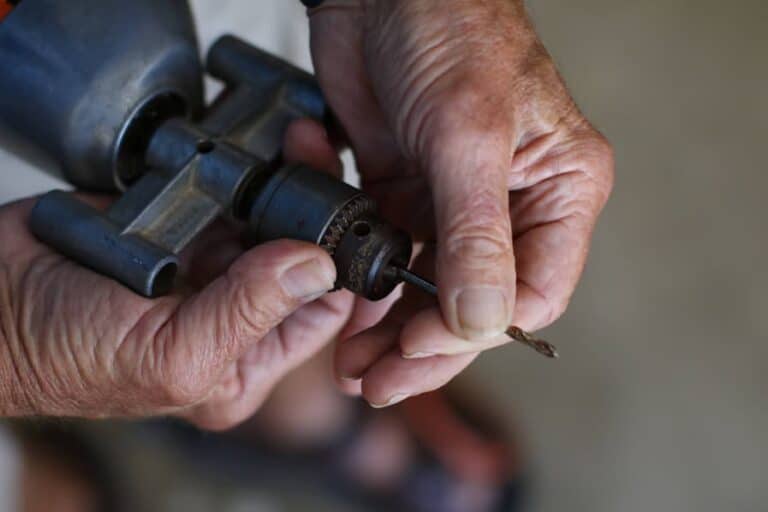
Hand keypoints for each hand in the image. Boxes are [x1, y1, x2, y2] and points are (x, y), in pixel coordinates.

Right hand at [0, 122, 354, 428]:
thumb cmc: (64, 354)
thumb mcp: (171, 354)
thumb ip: (247, 312)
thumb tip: (315, 267)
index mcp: (244, 359)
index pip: (321, 313)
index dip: (345, 268)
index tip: (357, 220)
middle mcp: (235, 313)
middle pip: (300, 257)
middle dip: (317, 211)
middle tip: (317, 161)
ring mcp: (207, 263)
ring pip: (268, 216)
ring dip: (283, 182)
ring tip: (294, 147)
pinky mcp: (178, 222)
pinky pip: (226, 190)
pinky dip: (241, 169)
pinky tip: (257, 149)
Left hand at [309, 0, 613, 405]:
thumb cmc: (447, 26)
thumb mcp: (467, 133)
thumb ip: (476, 232)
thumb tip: (482, 320)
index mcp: (557, 190)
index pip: (533, 290)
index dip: (477, 329)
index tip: (420, 345)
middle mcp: (510, 204)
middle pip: (475, 301)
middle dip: (426, 345)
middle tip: (377, 380)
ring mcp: (453, 202)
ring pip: (428, 287)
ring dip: (389, 326)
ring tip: (352, 361)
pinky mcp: (404, 192)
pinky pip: (388, 254)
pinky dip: (364, 282)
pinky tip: (341, 304)